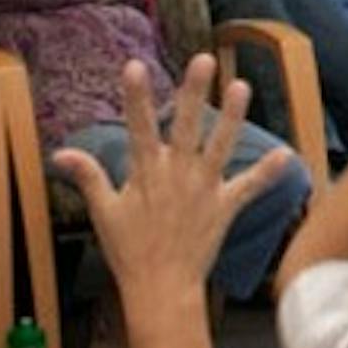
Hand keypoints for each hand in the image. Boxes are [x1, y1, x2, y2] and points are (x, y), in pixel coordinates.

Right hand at [54, 57, 292, 300]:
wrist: (160, 288)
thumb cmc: (129, 250)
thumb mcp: (104, 212)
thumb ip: (88, 177)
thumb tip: (60, 153)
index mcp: (146, 173)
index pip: (138, 127)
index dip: (136, 97)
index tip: (134, 65)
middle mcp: (177, 175)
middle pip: (186, 126)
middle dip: (194, 92)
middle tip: (204, 59)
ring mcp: (203, 190)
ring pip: (219, 146)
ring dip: (232, 117)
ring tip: (242, 85)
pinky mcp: (224, 207)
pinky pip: (249, 187)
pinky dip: (268, 173)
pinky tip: (287, 154)